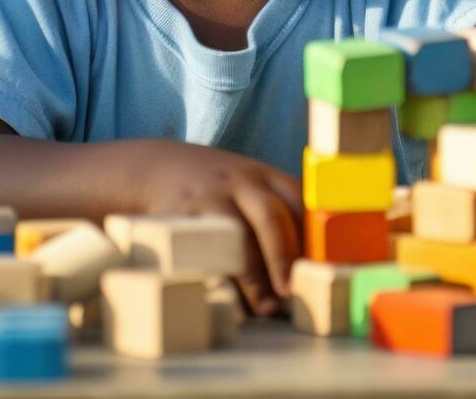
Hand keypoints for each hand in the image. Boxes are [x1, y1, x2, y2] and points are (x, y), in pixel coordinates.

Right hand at [132, 140, 302, 316]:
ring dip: (254, 276)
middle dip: (283, 257)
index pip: (298, 201)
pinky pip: (204, 250)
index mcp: (265, 176)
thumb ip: (279, 213)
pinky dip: (219, 276)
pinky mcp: (182, 217)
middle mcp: (240, 183)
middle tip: (292, 292)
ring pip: (236, 236)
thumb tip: (309, 270)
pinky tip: (228, 295)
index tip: (320, 270)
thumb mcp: (250, 186)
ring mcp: (210, 197)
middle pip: (270, 216)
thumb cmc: (218, 190)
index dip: (312, 237)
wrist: (156, 168)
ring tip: (266, 307)